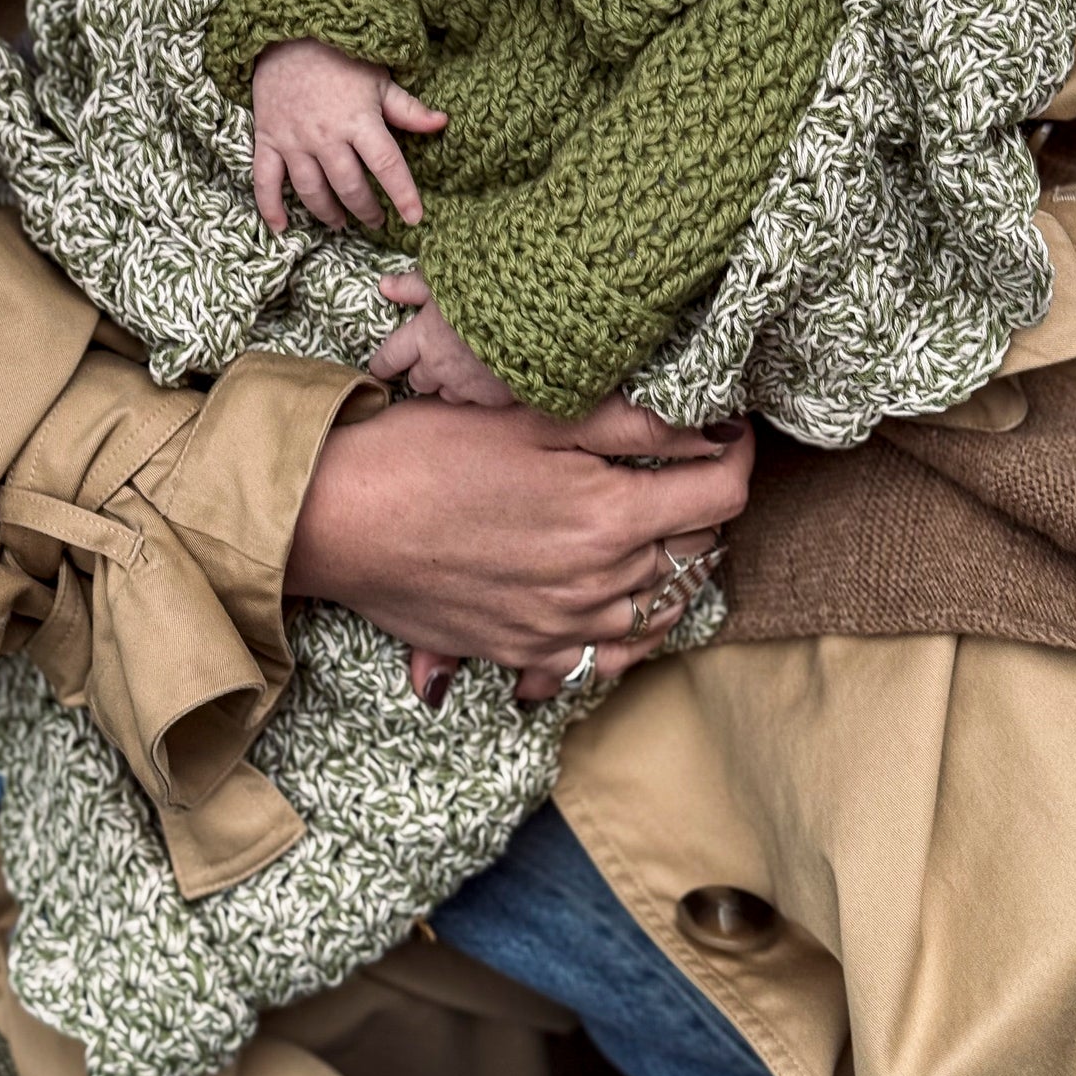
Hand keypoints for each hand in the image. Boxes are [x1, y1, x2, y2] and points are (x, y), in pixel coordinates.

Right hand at [251, 38, 445, 233]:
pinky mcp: (268, 139)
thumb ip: (408, 109)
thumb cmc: (340, 57)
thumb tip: (442, 123)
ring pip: (312, 190)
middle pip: (349, 185)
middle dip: (366, 209)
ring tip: (341, 223)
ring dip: (328, 212)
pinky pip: (265, 180)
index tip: (415, 218)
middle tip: (377, 221)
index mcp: (359, 120)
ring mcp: (294, 140)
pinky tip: (281, 226)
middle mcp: (326, 135)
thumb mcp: (379, 79)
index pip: (386, 165)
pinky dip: (270, 206)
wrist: (287, 35)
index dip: (403, 194)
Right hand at [286, 393, 752, 701]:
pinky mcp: (525, 654)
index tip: (731, 432)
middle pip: (694, 551)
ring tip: (658, 527)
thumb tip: (710, 429)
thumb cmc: (427, 451)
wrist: (338, 519)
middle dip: (703, 505)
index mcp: (609, 517)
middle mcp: (598, 585)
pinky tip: (617, 598)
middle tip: (690, 466)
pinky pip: (607, 658)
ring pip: (659, 609)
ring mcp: (563, 628)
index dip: (737, 456)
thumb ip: (631, 427)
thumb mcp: (532, 418)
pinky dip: (629, 630)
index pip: (720, 495)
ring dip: (672, 567)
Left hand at [369, 271, 516, 405]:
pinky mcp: (493, 397)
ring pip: (446, 395)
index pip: (390, 359)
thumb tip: (385, 286)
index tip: (381, 366)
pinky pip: (477, 399)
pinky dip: (479, 388)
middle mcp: (439, 367)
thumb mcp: (444, 279)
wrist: (533, 313)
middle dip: (422, 371)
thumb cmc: (485, 289)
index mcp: (422, 338)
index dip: (383, 364)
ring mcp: (467, 386)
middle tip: (435, 356)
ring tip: (465, 364)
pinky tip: (490, 371)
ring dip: (449, 383)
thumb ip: (413, 287)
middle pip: (417, 382)